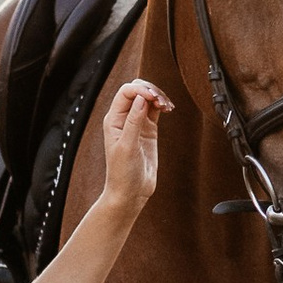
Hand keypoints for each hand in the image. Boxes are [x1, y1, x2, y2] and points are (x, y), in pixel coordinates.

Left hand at [99, 77, 169, 213]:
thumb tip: (141, 98)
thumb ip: (134, 121)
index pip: (125, 93)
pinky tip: (169, 109)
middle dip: (150, 90)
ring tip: (167, 106)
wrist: (130, 192)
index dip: (140, 90)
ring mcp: (137, 123)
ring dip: (159, 97)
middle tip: (162, 101)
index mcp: (113, 119)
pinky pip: (155, 111)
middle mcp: (124, 118)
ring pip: (147, 98)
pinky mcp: (148, 130)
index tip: (153, 98)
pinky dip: (163, 106)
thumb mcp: (127, 146)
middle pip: (136, 91)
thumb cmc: (123, 172)